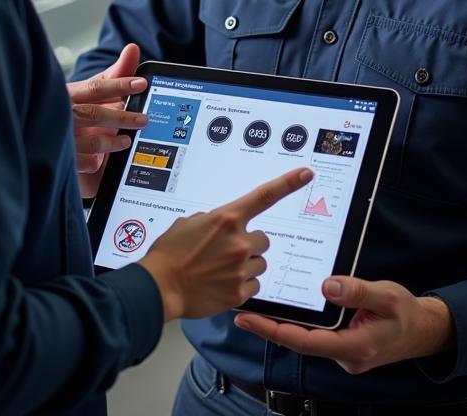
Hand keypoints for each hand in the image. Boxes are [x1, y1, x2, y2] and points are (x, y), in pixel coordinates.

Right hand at [68, 44, 147, 198]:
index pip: (96, 87)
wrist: (47, 138)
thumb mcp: (94, 90)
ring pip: (90, 141)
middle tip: (144, 119)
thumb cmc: (76, 108)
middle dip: (121, 117)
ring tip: (127, 141)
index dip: (120, 84)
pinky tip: (101, 160)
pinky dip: (93, 162)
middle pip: (94, 114)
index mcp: (70, 93)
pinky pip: (80, 163)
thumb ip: (115, 73)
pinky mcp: (60, 159)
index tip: (142, 83)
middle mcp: (62, 113)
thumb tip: (133, 48)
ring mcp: (59, 136)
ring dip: (111, 142)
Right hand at [140, 167, 313, 321]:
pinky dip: (242, 284)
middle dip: (250, 243)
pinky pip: (253, 284)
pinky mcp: (239, 292)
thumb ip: (213, 221)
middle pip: (263, 239)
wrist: (160, 287)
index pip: (264, 196)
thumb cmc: (170, 253)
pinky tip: (222, 283)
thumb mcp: (189, 224)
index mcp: (226, 218)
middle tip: (227, 251)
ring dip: (246, 264)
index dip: (288, 183)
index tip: (306, 174)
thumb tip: (223, 227)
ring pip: (259, 262)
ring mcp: (241, 268)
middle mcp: (238, 241)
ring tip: (221, 269)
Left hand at [234, 276, 454, 373]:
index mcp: (354, 347)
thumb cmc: (407, 314)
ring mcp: (343, 354)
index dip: (273, 330)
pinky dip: (298, 323)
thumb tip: (328, 286)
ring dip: (281, 326)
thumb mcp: (387, 295)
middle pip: (298, 342)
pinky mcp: (343, 346)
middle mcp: (345, 356)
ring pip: (306, 340)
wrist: (424, 331)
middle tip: (241, 310)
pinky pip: (315, 335)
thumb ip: (358, 291)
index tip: (248, 318)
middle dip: (269, 328)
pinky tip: (284, 308)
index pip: (304, 341)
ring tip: (255, 307)